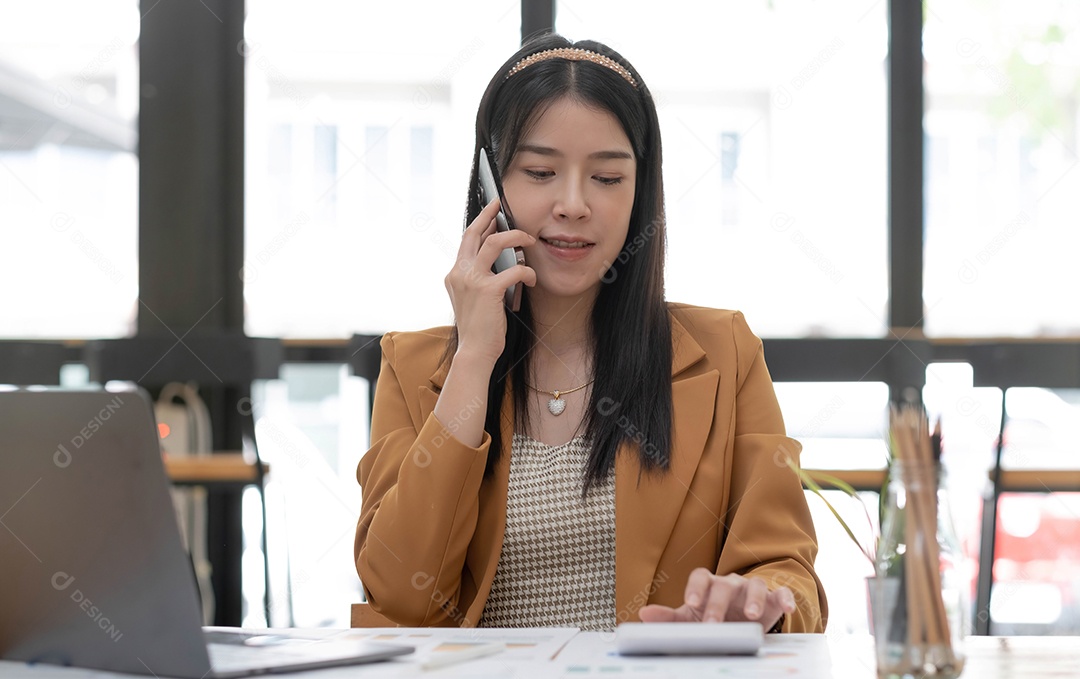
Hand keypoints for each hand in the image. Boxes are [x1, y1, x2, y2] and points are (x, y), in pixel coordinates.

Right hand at [445, 198, 535, 365]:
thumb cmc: (479, 329)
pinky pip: (513, 270)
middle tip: (502, 205)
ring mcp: (471, 280)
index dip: (480, 223)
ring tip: (528, 240)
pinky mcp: (488, 290)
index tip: (492, 212)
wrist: (474, 352)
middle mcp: (459, 273)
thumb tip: (501, 260)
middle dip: (490, 215)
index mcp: (454, 275)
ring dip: (514, 237)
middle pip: (474, 233)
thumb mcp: (474, 299)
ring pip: (494, 243)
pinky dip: (526, 271)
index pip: (466, 241)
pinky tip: (532, 279)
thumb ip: (480, 279)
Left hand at [638, 569, 794, 630]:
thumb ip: (669, 618)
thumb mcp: (691, 619)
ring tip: (749, 616)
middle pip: (724, 585)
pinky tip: (787, 607)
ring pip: (754, 585)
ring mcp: (752, 589)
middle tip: (713, 624)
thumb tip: (643, 615)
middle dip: (717, 604)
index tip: (690, 602)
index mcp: (708, 585)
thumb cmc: (713, 617)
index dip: (695, 588)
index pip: (700, 577)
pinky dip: (785, 597)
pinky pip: (781, 592)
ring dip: (752, 599)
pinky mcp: (774, 598)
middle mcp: (730, 583)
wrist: (742, 622)